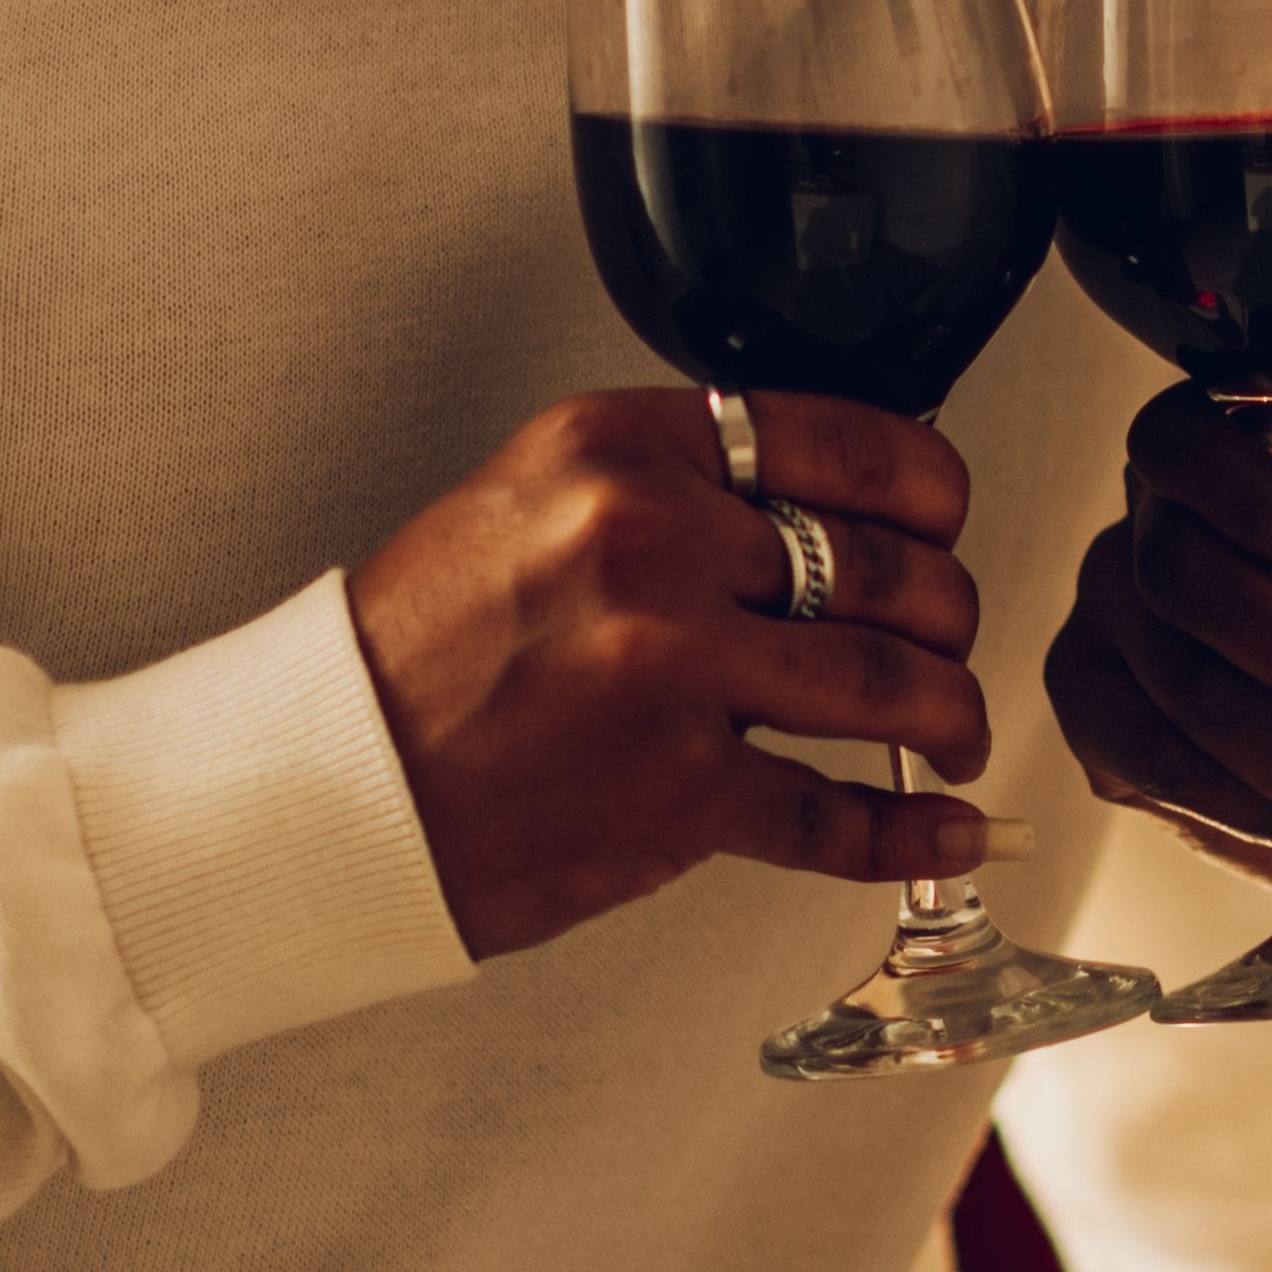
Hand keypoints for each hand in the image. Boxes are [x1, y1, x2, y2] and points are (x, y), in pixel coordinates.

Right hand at [343, 388, 994, 960]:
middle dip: (946, 614)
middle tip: (946, 641)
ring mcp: (667, 671)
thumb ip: (671, 488)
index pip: (843, 439)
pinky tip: (947, 830)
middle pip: (885, 567)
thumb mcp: (529, 501)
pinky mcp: (673, 793)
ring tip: (952, 732)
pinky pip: (834, 815)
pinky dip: (909, 832)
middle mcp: (649, 544)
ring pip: (885, 682)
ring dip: (946, 713)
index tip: (947, 519)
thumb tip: (824, 511)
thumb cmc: (415, 653)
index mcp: (619, 450)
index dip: (930, 489)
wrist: (319, 781)